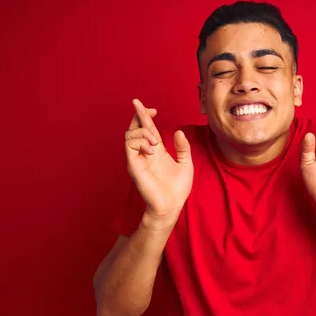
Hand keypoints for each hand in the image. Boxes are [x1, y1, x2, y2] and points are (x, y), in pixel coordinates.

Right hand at [125, 99, 193, 220]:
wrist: (171, 205)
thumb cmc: (178, 189)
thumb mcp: (186, 164)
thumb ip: (183, 148)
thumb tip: (179, 132)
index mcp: (156, 151)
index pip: (147, 128)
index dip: (146, 115)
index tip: (154, 109)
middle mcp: (145, 152)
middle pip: (135, 127)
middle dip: (139, 115)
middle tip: (148, 110)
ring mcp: (138, 158)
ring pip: (130, 134)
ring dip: (143, 131)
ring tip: (156, 141)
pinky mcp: (133, 165)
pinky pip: (129, 145)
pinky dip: (140, 141)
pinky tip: (151, 149)